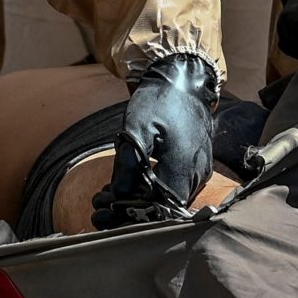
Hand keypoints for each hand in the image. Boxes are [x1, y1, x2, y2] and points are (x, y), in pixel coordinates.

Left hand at [108, 51, 219, 217]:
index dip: (132, 218)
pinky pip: (174, 187)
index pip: (160, 210)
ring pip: (168, 200)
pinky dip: (150, 191)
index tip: (104, 216)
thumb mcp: (137, 129)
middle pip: (163, 209)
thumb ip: (129, 165)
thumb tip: (119, 197)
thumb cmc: (159, 100)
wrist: (183, 80)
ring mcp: (199, 171)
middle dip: (128, 213)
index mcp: (183, 167)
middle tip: (98, 210)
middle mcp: (196, 175)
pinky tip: (127, 186)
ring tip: (105, 198)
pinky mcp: (196, 165)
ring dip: (137, 203)